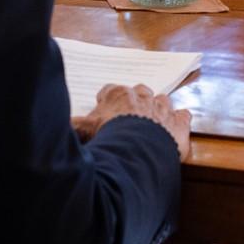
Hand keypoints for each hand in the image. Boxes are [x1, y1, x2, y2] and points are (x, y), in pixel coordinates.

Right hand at [75, 83, 190, 160]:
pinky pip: (183, 115)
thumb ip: (73, 125)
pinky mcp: (179, 122)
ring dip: (158, 109)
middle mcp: (141, 96)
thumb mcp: (83, 131)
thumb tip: (61, 124)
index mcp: (118, 95)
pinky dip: (179, 120)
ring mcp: (162, 108)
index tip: (105, 110)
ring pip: (162, 100)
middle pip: (139, 91)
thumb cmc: (109, 138)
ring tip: (153, 123)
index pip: (110, 90)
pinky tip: (175, 127)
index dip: (107, 100)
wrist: (136, 152)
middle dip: (135, 101)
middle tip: (129, 117)